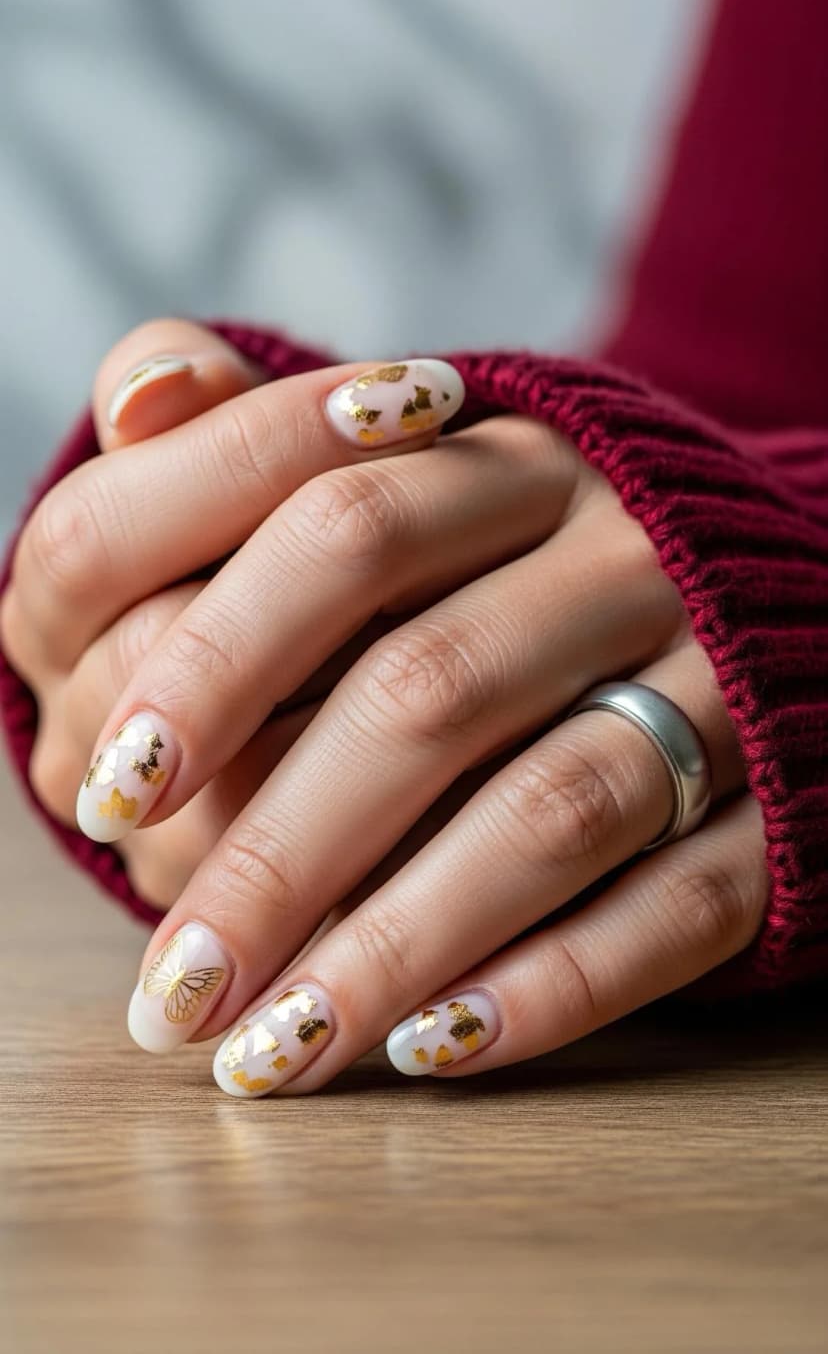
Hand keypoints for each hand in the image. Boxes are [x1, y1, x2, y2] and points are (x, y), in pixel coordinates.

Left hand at [3, 321, 766, 1092]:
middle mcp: (620, 553)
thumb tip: (141, 398)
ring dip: (395, 946)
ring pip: (552, 811)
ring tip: (268, 1053)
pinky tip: (433, 1048)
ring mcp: (716, 674)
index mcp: (505, 456)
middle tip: (172, 980)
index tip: (112, 782)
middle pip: (428, 689)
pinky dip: (555, 984)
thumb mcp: (402, 452)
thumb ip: (249, 426)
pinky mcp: (780, 795)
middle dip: (279, 850)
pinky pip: (681, 902)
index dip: (214, 657)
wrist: (742, 570)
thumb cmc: (510, 539)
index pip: (337, 524)